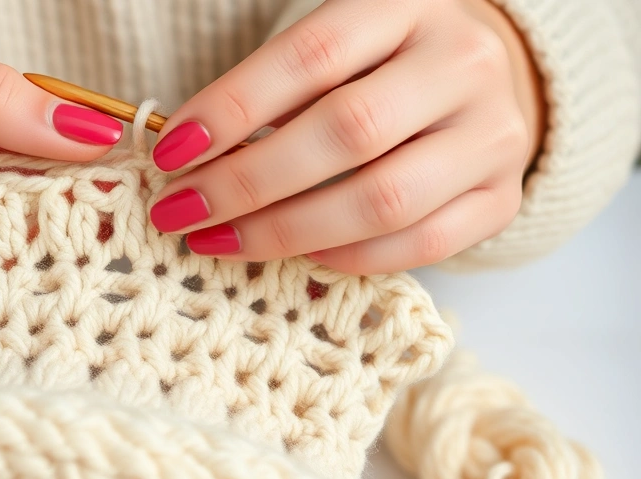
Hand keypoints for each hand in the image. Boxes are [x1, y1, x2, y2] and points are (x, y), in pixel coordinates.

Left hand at [147, 0, 545, 272]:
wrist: (487, 79)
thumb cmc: (381, 66)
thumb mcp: (335, 49)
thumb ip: (274, 93)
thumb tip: (189, 160)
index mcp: (406, 5)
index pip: (310, 55)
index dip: (233, 107)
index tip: (171, 153)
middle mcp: (460, 64)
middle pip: (348, 132)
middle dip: (248, 182)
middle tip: (181, 211)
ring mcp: (493, 134)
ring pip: (384, 199)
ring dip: (286, 231)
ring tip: (220, 241)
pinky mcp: (503, 197)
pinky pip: (421, 244)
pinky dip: (348, 258)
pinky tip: (299, 256)